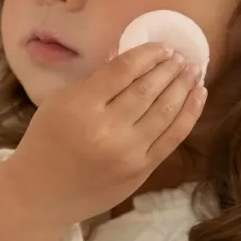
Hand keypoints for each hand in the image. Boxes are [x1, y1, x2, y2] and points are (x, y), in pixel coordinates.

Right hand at [4, 43, 206, 228]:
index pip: (124, 70)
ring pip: (165, 111)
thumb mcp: (60, 101)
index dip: (148, 54)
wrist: (41, 193)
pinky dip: (190, 113)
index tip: (163, 46)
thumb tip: (128, 52)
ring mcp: (127, 153)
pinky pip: (173, 137)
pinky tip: (199, 95)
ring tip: (194, 70)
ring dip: (184, 86)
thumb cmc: (47, 140)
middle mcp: (107, 129)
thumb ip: (96, 79)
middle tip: (183, 56)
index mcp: (81, 106)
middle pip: (148, 89)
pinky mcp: (141, 171)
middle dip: (170, 68)